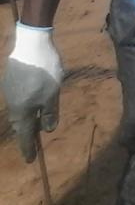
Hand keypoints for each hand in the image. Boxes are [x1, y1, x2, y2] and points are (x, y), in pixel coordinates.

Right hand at [1, 23, 62, 161]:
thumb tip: (48, 130)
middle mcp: (13, 104)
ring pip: (19, 112)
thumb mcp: (53, 94)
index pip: (26, 135)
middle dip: (27, 135)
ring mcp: (10, 92)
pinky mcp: (12, 81)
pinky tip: (31, 104)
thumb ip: (50, 112)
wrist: (31, 44)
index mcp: (23, 111)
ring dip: (26, 120)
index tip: (30, 160)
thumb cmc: (44, 71)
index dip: (29, 147)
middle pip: (20, 124)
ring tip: (34, 125)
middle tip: (31, 145)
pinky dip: (25, 107)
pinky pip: (19, 100)